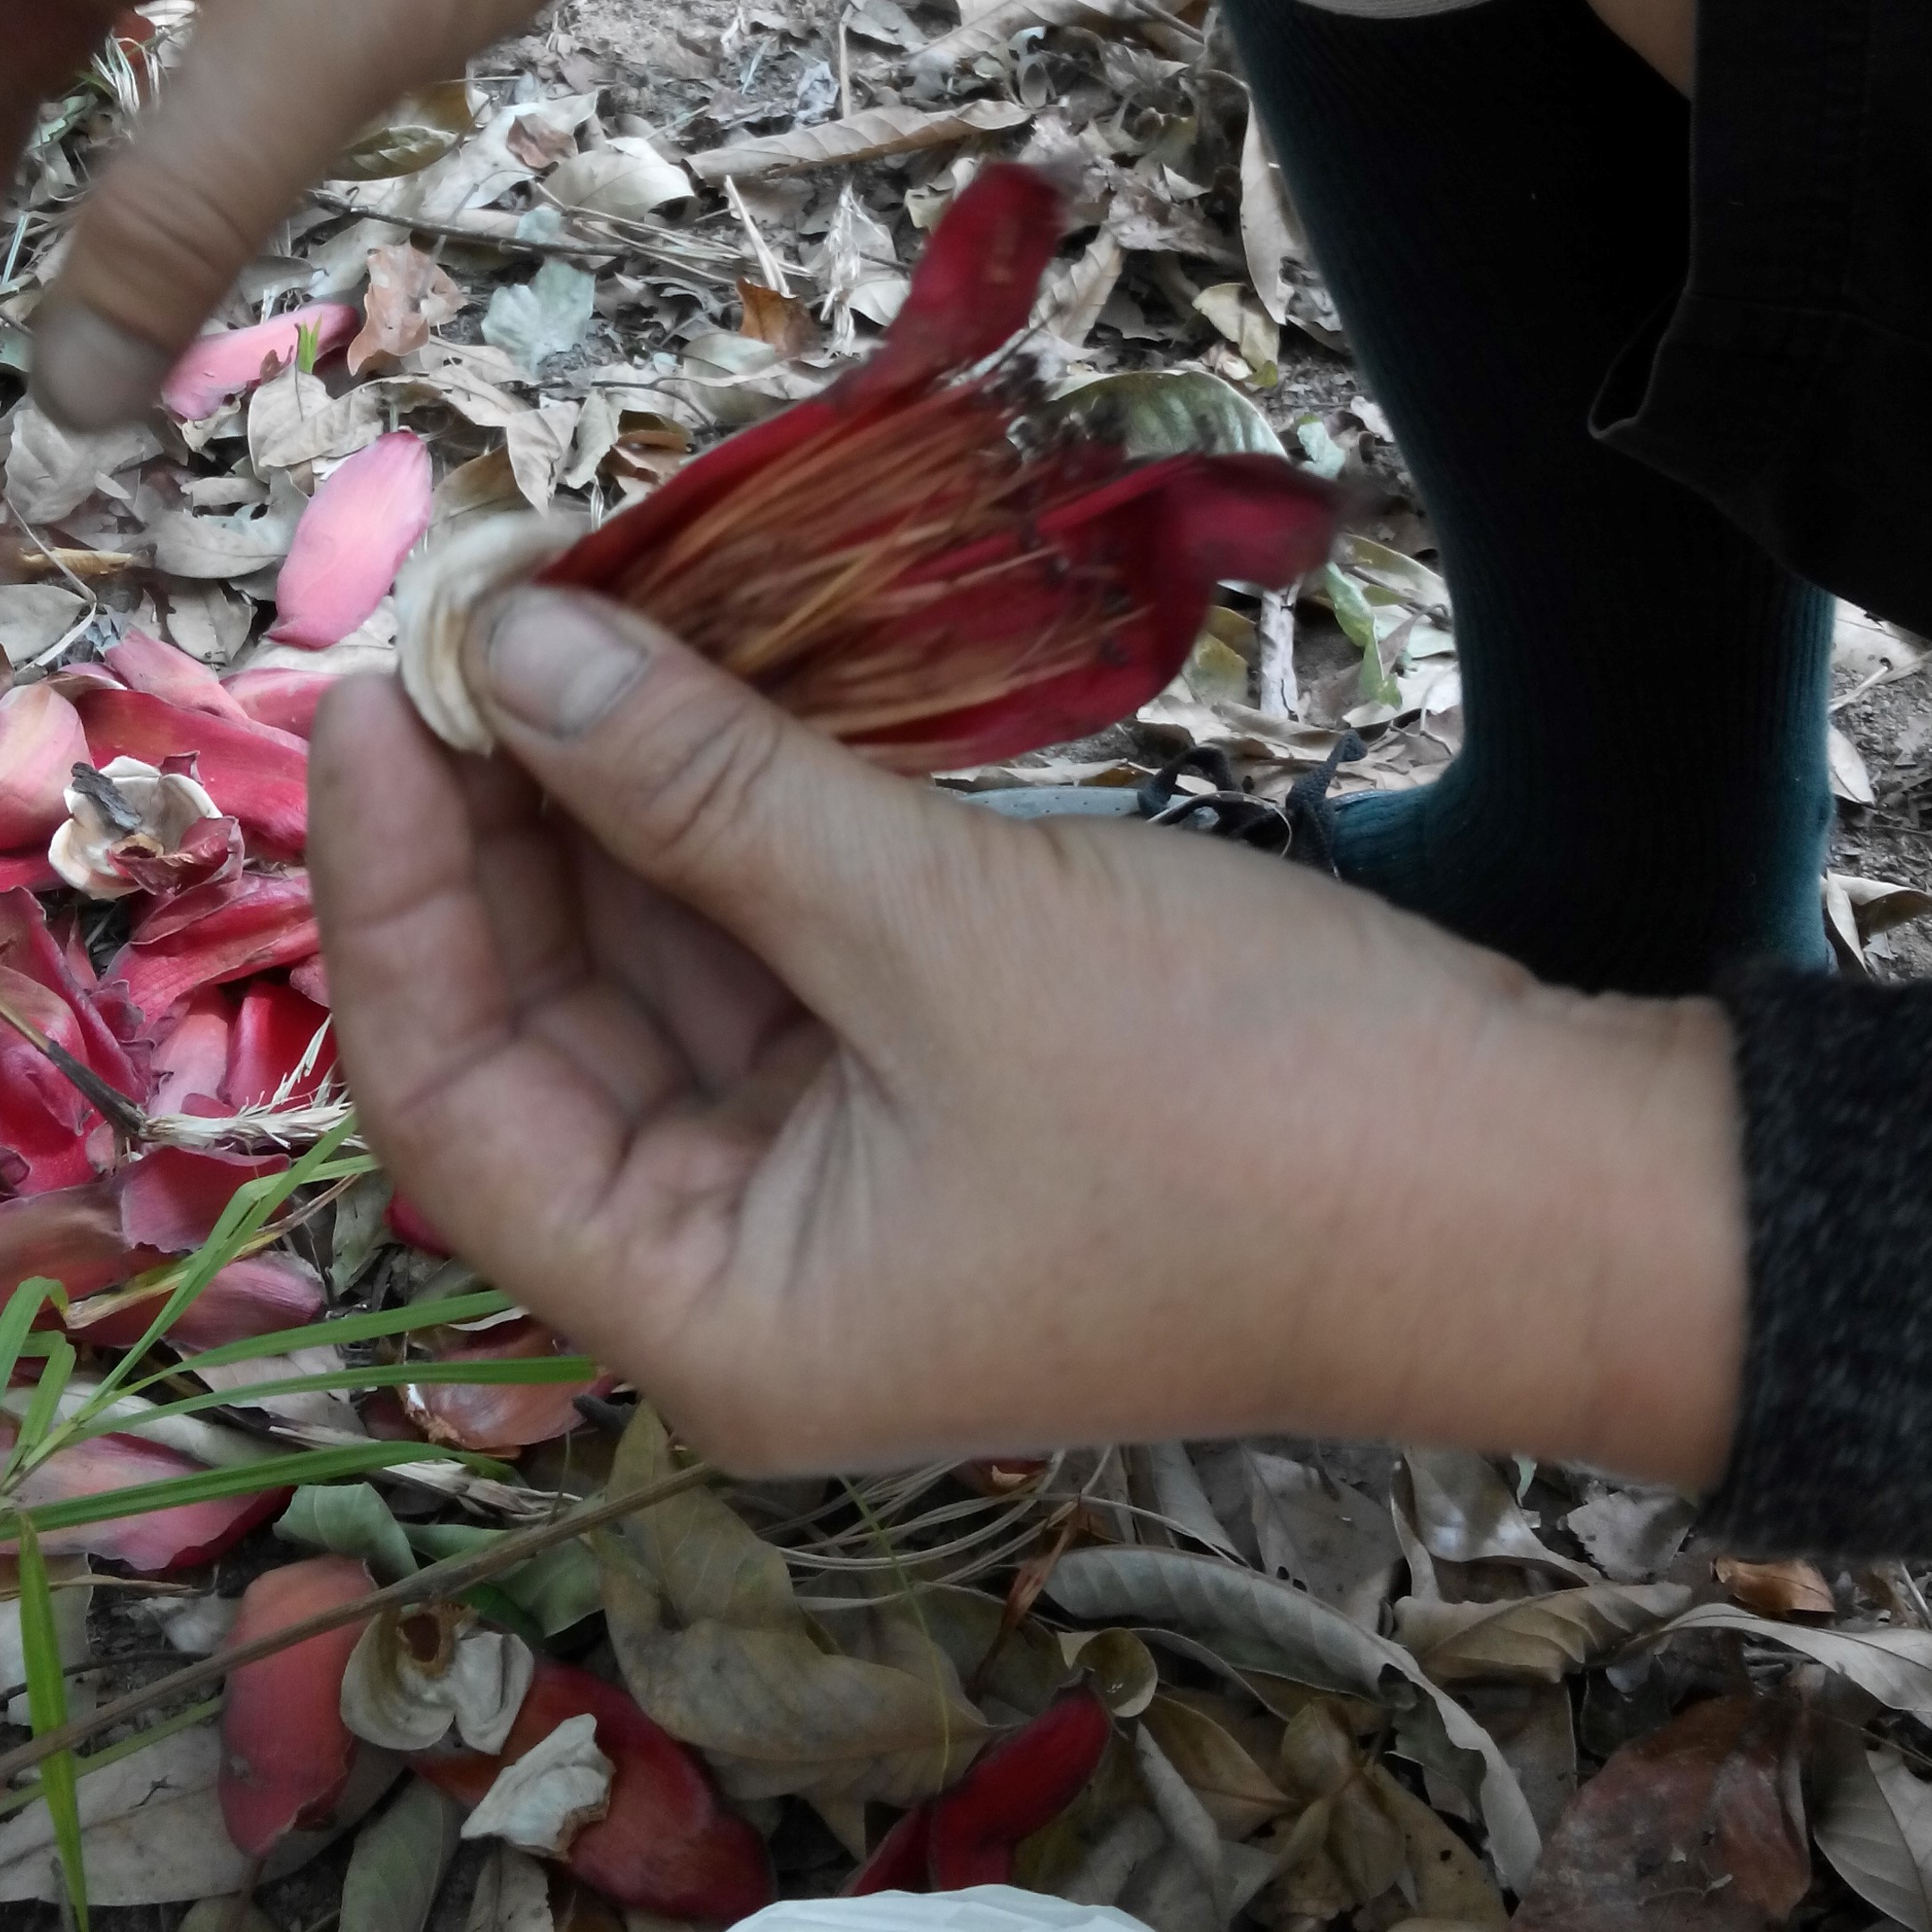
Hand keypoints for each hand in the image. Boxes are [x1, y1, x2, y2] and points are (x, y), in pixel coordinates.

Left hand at [311, 589, 1747, 1481]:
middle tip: (480, 612)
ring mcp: (846, 1184)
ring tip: (577, 613)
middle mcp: (748, 1271)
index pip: (449, 1105)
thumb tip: (516, 646)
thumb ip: (709, 789)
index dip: (391, 891)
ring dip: (616, 804)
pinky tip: (703, 681)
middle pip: (539, 1033)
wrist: (1547, 1190)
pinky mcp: (937, 1091)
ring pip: (656, 977)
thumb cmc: (1247, 1108)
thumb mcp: (945, 931)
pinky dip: (735, 827)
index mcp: (711, 1319)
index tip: (384, 683)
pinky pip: (777, 953)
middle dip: (500, 825)